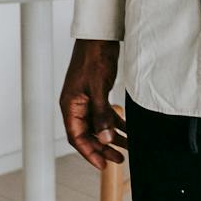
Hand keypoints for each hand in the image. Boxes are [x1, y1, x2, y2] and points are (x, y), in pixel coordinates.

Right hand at [59, 39, 126, 169]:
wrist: (100, 35)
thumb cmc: (94, 57)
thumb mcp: (99, 87)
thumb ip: (102, 113)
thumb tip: (105, 138)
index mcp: (70, 105)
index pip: (77, 137)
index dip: (89, 153)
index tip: (103, 164)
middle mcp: (76, 105)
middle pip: (88, 134)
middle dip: (103, 148)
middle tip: (119, 159)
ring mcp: (87, 99)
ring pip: (99, 125)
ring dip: (112, 136)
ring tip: (128, 147)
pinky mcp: (98, 93)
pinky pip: (106, 113)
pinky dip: (116, 122)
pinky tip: (130, 129)